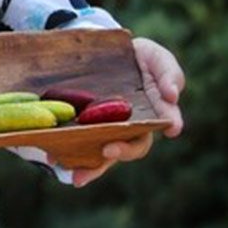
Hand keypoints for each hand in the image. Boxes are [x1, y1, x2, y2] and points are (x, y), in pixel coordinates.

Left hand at [69, 36, 184, 187]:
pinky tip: (55, 159)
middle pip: (132, 145)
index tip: (172, 128)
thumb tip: (173, 96)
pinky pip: (78, 144)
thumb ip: (169, 73)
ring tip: (77, 176)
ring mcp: (108, 129)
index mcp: (155, 112)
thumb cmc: (139, 57)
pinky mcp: (85, 127)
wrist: (105, 51)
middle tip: (109, 151)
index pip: (165, 121)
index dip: (170, 125)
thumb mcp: (156, 58)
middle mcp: (132, 127)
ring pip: (103, 154)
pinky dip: (67, 154)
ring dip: (92, 167)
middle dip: (121, 152)